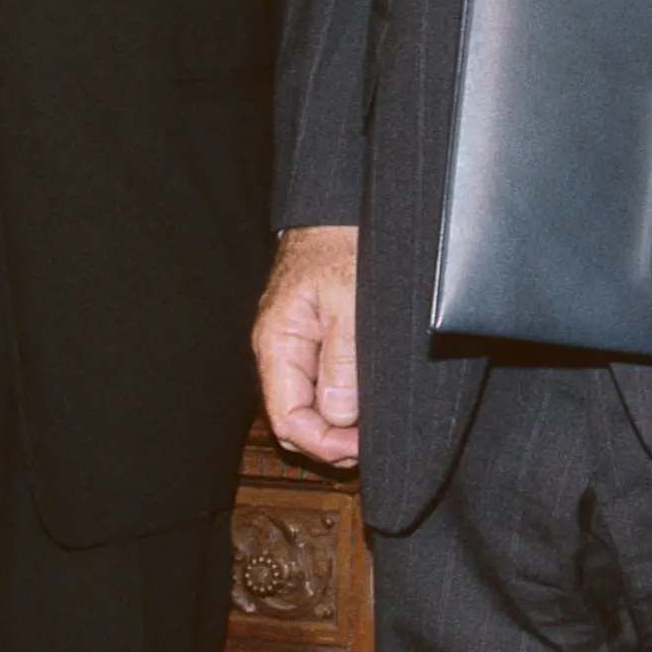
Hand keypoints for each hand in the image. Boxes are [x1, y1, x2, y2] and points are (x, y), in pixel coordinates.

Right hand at [254, 225, 362, 467]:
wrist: (341, 204)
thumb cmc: (343, 242)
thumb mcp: (349, 301)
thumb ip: (342, 360)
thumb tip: (339, 417)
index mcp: (278, 343)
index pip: (287, 418)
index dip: (323, 442)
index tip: (361, 447)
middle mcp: (280, 348)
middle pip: (295, 417)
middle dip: (330, 439)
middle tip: (372, 443)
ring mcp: (297, 342)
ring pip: (310, 401)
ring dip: (338, 421)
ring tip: (373, 426)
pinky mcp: (316, 332)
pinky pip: (321, 378)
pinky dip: (343, 397)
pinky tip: (367, 398)